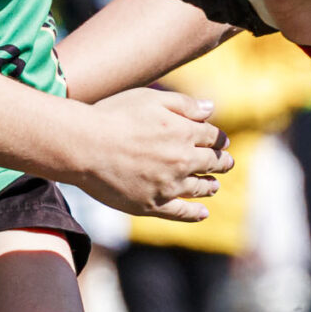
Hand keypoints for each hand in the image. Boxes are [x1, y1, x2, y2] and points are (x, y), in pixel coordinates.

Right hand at [67, 87, 232, 220]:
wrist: (84, 146)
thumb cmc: (113, 116)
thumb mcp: (150, 98)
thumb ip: (184, 105)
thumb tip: (211, 110)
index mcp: (184, 132)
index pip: (213, 137)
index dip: (219, 139)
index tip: (221, 142)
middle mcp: (182, 161)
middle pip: (211, 163)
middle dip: (221, 162)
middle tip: (227, 164)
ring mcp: (168, 186)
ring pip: (199, 188)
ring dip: (210, 186)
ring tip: (214, 186)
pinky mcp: (152, 205)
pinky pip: (181, 212)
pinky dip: (195, 213)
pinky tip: (202, 212)